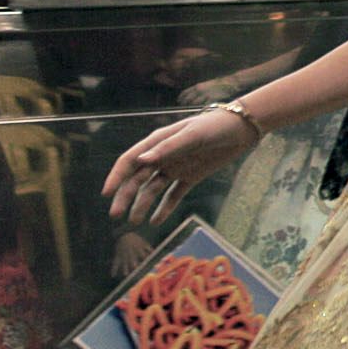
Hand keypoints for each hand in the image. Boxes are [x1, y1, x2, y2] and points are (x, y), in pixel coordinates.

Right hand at [103, 108, 257, 225]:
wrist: (241, 129)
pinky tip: (155, 222)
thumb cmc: (214, 126)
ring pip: (152, 190)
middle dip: (125, 196)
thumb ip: (168, 148)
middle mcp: (162, 156)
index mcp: (158, 142)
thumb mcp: (192, 135)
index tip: (106, 193)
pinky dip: (164, 209)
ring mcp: (176, 168)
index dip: (116, 177)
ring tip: (135, 222)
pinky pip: (173, 196)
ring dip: (142, 205)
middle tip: (115, 215)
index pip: (130, 161)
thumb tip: (141, 160)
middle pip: (137, 179)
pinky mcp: (190, 177)